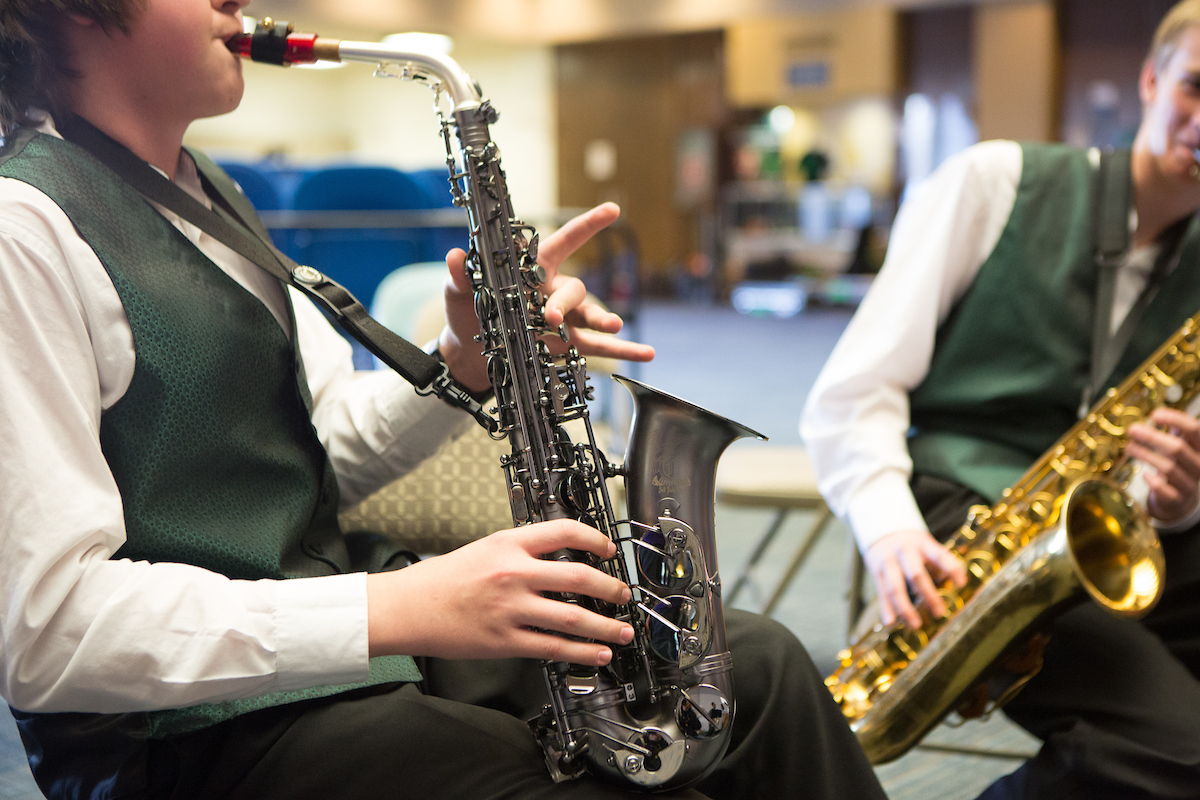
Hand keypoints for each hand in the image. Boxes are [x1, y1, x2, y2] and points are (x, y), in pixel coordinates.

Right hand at [366, 519, 634, 665]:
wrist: (407, 607)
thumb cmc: (441, 580)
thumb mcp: (485, 549)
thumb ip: (521, 552)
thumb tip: (559, 560)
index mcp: (509, 543)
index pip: (565, 532)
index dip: (595, 540)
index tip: (609, 549)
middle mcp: (514, 573)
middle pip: (579, 578)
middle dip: (612, 589)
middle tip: (625, 595)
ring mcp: (511, 609)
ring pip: (573, 618)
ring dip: (606, 627)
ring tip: (623, 632)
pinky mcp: (506, 640)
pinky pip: (554, 647)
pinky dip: (582, 652)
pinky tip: (598, 654)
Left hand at [437, 203, 655, 391]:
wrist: (473, 352)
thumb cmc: (468, 312)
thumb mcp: (460, 292)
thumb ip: (460, 275)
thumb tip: (455, 256)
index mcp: (533, 269)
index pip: (564, 242)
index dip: (588, 226)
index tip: (612, 210)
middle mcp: (554, 290)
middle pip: (573, 289)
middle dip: (564, 302)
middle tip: (550, 316)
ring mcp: (564, 319)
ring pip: (589, 315)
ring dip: (603, 319)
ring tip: (614, 324)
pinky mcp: (568, 344)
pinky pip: (598, 347)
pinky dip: (623, 349)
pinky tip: (646, 353)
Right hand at [863, 529, 966, 628]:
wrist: (883, 531)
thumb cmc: (913, 546)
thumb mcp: (927, 547)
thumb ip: (938, 566)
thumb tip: (952, 588)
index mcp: (923, 545)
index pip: (939, 556)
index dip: (951, 568)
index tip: (961, 584)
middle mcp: (905, 552)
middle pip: (916, 574)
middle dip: (928, 595)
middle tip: (939, 613)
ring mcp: (888, 561)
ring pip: (895, 587)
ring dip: (905, 608)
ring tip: (916, 625)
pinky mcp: (876, 571)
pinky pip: (881, 592)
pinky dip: (886, 608)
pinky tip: (890, 622)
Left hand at [1127, 407, 1199, 523]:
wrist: (1179, 501)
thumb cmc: (1177, 466)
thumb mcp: (1181, 446)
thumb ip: (1176, 431)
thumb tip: (1158, 413)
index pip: (1195, 430)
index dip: (1176, 419)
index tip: (1154, 414)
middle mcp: (1199, 466)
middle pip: (1177, 448)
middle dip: (1152, 437)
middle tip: (1132, 429)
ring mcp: (1189, 484)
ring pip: (1168, 467)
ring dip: (1145, 455)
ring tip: (1129, 447)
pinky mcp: (1177, 500)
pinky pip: (1164, 489)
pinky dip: (1152, 481)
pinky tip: (1143, 474)